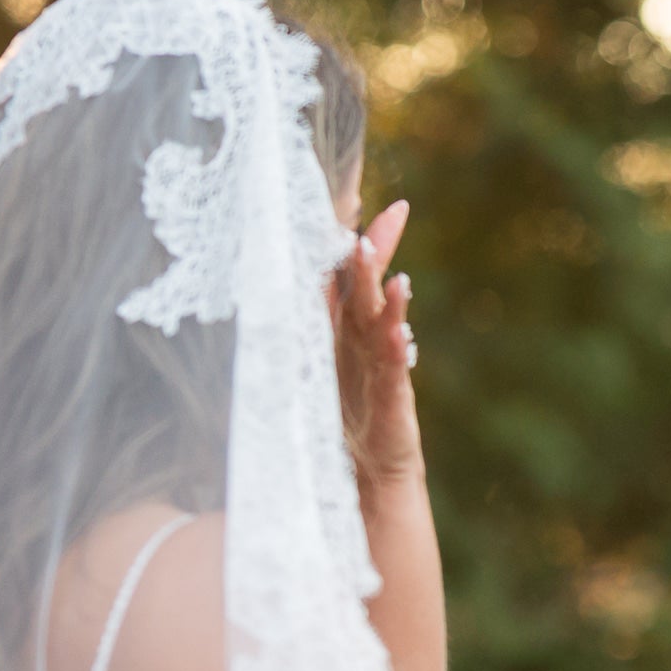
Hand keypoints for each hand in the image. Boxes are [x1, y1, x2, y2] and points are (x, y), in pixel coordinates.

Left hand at [330, 201, 420, 491]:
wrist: (367, 472)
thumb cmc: (339, 417)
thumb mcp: (311, 365)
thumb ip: (301, 325)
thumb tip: (270, 281)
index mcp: (341, 328)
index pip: (346, 275)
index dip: (353, 240)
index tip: (358, 199)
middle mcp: (363, 340)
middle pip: (367, 288)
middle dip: (375, 253)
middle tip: (381, 221)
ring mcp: (381, 365)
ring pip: (382, 321)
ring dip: (384, 294)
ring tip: (385, 266)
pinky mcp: (392, 396)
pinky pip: (394, 366)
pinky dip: (397, 346)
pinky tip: (400, 331)